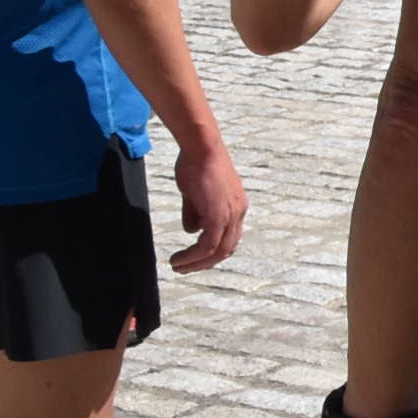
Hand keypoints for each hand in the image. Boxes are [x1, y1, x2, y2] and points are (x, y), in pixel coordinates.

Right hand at [168, 141, 247, 271]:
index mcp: (237, 206)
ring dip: (197, 263)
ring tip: (178, 267)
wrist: (201, 147)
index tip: (195, 259)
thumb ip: (195, 213)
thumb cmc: (196, 164)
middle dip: (204, 263)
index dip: (213, 252)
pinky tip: (179, 259)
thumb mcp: (196, 194)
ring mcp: (231, 214)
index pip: (230, 238)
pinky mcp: (219, 214)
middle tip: (184, 269)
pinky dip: (193, 256)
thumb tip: (192, 231)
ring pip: (218, 251)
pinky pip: (208, 245)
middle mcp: (239, 212)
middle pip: (227, 249)